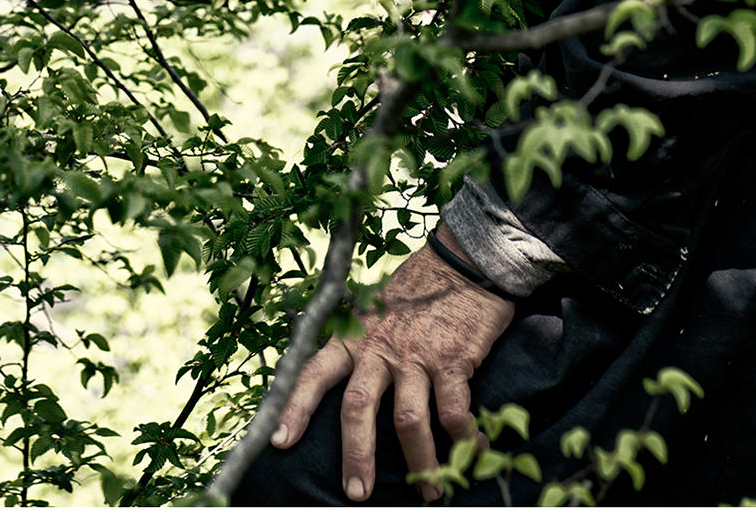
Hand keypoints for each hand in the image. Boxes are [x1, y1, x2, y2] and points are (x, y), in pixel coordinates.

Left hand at [271, 231, 514, 501]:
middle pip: (357, 407)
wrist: (461, 262)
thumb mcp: (372, 313)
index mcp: (352, 337)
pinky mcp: (452, 360)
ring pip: (407, 419)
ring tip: (429, 490)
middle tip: (355, 492)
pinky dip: (465, 438)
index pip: (313, 372)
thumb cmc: (415, 293)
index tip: (280, 442)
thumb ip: (358, 346)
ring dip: (419, 462)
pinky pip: (454, 411)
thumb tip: (342, 387)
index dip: (294, 408)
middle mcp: (378, 348)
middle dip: (355, 454)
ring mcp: (415, 355)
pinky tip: (475, 450)